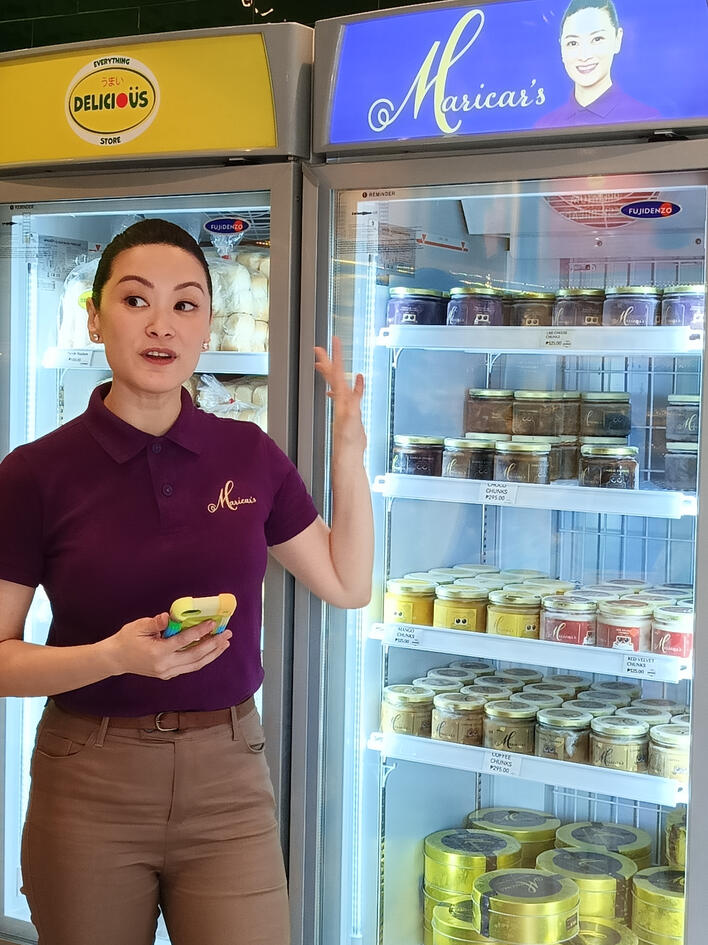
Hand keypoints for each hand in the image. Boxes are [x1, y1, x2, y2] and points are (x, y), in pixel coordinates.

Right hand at [101, 613, 231, 680]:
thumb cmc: (127, 640)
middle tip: (227, 634)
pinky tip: (212, 651)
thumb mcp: (138, 627)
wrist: (116, 659)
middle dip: (213, 645)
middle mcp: (165, 665)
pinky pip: (190, 667)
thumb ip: (155, 622)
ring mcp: (167, 672)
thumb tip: (169, 617)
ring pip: (195, 665)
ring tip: (225, 643)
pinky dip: (203, 659)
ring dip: (212, 654)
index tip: (212, 623)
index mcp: (158, 652)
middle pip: (195, 656)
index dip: (200, 631)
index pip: (184, 641)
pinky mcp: (168, 674)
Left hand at [314, 336, 365, 454]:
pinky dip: (357, 386)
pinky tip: (358, 381)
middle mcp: (341, 400)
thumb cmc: (347, 442)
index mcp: (340, 399)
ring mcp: (346, 405)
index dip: (332, 358)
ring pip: (340, 383)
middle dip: (327, 361)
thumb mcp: (351, 423)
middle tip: (319, 348)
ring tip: (332, 361)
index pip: (335, 374)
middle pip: (333, 376)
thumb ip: (352, 410)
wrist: (349, 455)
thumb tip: (353, 400)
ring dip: (336, 372)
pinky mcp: (354, 412)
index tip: (327, 344)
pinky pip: (355, 394)